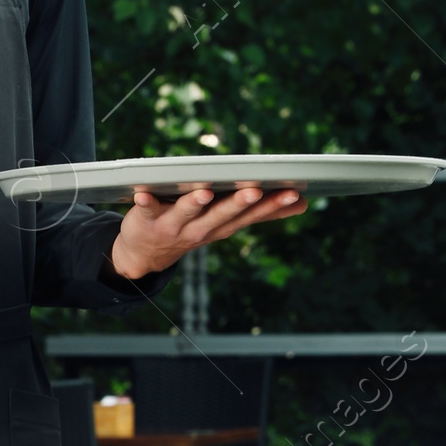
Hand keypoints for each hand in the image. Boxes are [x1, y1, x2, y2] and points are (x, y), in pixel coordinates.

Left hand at [107, 182, 307, 280]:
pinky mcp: (147, 218)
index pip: (251, 215)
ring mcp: (174, 225)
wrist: (145, 255)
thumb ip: (261, 211)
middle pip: (222, 215)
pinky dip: (145, 202)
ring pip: (187, 214)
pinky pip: (146, 209)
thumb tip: (302, 203)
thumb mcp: (229, 222)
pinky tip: (143, 193)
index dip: (272, 205)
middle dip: (239, 203)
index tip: (293, 193)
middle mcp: (201, 228)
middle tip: (255, 190)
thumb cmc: (193, 229)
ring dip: (195, 204)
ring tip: (203, 193)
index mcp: (222, 226)